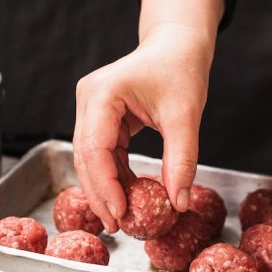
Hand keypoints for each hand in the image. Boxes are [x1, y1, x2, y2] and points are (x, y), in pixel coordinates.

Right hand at [73, 23, 212, 232]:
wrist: (177, 45)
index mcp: (102, 93)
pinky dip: (114, 176)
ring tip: (122, 217)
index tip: (121, 214)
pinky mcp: (100, 118)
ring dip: (105, 188)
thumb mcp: (185, 115)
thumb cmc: (181, 68)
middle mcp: (89, 101)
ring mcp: (91, 109)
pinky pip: (103, 153)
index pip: (95, 149)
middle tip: (117, 226)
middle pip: (86, 157)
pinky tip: (127, 195)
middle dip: (101, 194)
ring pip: (90, 159)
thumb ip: (182, 159)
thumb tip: (178, 203)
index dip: (106, 185)